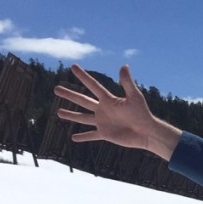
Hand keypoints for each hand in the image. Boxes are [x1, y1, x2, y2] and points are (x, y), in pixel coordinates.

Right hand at [54, 64, 180, 160]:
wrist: (147, 132)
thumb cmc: (142, 113)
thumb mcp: (134, 96)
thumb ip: (127, 82)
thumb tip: (124, 65)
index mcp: (108, 100)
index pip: (93, 85)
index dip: (83, 76)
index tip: (72, 66)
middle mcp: (103, 109)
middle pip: (82, 100)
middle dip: (69, 94)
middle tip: (56, 89)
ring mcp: (103, 122)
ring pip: (83, 117)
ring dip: (71, 115)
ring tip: (58, 112)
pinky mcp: (105, 134)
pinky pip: (91, 135)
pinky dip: (83, 136)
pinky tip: (73, 138)